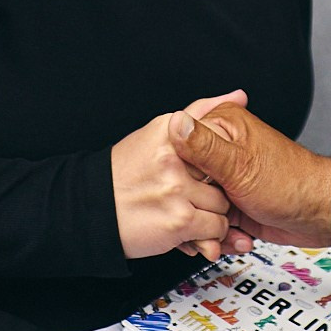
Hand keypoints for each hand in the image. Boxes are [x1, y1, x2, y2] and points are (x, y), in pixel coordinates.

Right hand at [111, 90, 245, 261]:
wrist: (91, 210)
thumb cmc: (126, 175)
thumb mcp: (159, 134)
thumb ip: (199, 114)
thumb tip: (239, 94)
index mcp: (169, 131)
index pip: (217, 135)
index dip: (218, 158)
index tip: (212, 169)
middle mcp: (174, 157)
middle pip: (222, 174)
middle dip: (218, 189)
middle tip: (201, 196)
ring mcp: (176, 189)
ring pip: (222, 204)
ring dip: (214, 215)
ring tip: (194, 213)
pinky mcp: (179, 220)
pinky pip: (215, 228)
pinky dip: (208, 235)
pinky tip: (191, 230)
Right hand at [171, 102, 330, 250]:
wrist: (318, 215)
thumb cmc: (291, 183)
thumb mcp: (240, 165)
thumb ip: (204, 146)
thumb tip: (176, 123)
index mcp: (221, 126)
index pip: (177, 147)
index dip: (176, 176)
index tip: (180, 195)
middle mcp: (220, 150)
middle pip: (183, 180)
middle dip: (193, 207)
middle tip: (208, 221)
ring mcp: (225, 178)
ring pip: (195, 205)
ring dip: (207, 227)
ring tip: (224, 235)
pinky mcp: (230, 202)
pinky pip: (210, 221)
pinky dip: (218, 235)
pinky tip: (233, 238)